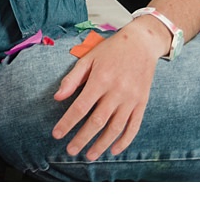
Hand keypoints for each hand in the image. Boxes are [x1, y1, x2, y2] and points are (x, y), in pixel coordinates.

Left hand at [49, 27, 162, 158]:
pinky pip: (134, 126)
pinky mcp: (143, 103)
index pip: (80, 107)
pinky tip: (113, 150)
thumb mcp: (88, 58)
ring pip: (115, 128)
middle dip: (82, 139)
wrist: (142, 44)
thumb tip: (57, 98)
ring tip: (89, 155)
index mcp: (100, 80)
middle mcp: (117, 92)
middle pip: (97, 122)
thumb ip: (72, 79)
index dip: (67, 123)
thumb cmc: (111, 50)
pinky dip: (124, 141)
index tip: (56, 134)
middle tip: (71, 151)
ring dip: (101, 144)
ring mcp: (132, 99)